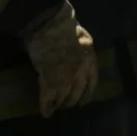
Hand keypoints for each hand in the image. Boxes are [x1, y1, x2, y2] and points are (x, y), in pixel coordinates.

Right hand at [21, 1, 98, 116]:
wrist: (48, 23)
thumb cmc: (62, 25)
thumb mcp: (79, 37)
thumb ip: (80, 51)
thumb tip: (74, 62)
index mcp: (90, 58)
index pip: (92, 81)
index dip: (87, 93)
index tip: (83, 101)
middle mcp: (81, 71)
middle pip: (78, 92)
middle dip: (72, 101)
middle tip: (66, 105)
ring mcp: (66, 78)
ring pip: (64, 97)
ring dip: (59, 104)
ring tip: (55, 107)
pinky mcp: (51, 82)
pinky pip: (49, 99)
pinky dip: (46, 106)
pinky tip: (45, 112)